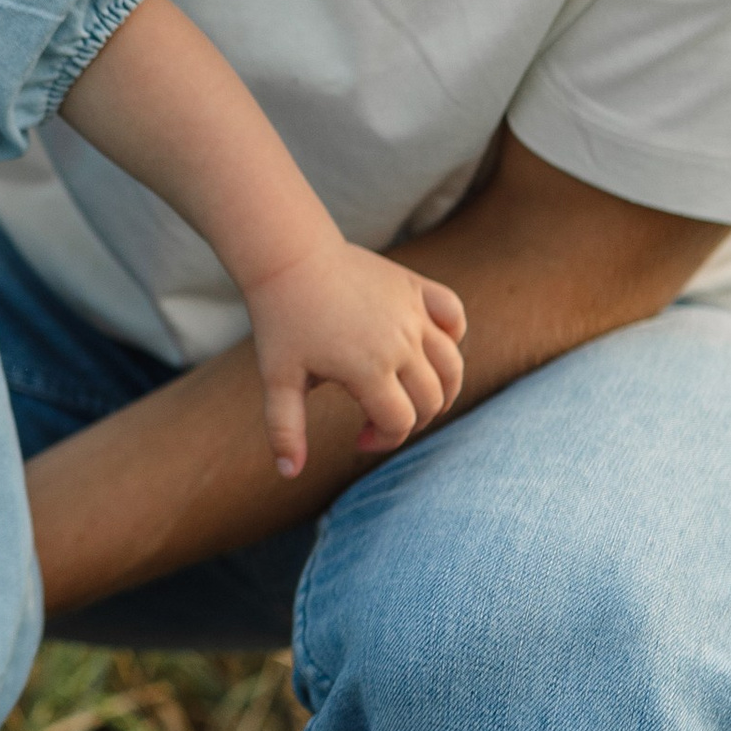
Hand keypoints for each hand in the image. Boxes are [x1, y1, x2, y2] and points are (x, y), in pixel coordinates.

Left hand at [244, 240, 465, 477]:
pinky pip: (454, 316)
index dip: (384, 440)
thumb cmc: (282, 321)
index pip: (401, 423)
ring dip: (440, 389)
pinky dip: (451, 337)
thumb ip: (285, 429)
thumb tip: (288, 473)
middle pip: (432, 400)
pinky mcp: (417, 288)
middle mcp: (401, 342)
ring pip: (452, 365)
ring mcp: (413, 313)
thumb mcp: (277, 379)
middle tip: (380, 419)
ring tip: (410, 395)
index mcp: (369, 369)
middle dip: (411, 420)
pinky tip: (425, 349)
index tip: (358, 438)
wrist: (289, 258)